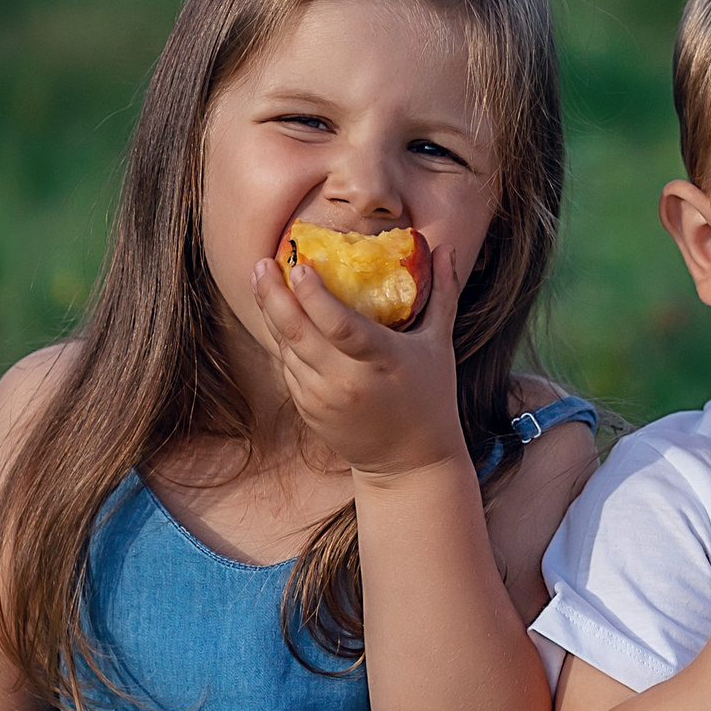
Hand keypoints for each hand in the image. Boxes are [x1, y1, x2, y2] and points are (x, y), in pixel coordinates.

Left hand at [250, 243, 468, 480]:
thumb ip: (442, 294)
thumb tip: (446, 248)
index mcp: (382, 361)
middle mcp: (347, 382)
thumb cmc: (430, 397)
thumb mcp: (439, 346)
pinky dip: (282, 340)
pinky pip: (288, 368)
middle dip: (274, 294)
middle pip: (298, 333)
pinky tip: (278, 314)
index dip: (314, 296)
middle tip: (263, 263)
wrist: (409, 463)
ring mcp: (324, 399)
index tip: (300, 265)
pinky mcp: (309, 411)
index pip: (340, 326)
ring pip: (287, 348)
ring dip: (272, 312)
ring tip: (264, 279)